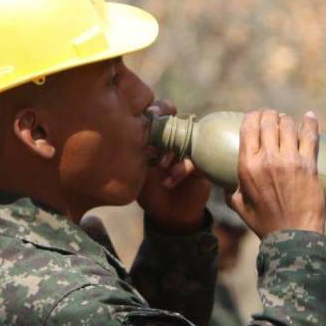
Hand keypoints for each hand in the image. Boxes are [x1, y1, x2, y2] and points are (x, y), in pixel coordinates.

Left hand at [138, 100, 210, 232]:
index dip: (156, 111)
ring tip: (161, 165)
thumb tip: (126, 140)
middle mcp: (175, 143)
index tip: (148, 113)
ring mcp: (188, 154)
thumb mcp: (137, 173)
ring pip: (185, 141)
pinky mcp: (200, 168)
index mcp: (159, 139)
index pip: (159, 116)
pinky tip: (168, 181)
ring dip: (171, 152)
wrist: (169, 214)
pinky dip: (180, 170)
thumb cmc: (149, 192)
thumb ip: (134, 156)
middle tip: (155, 134)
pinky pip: (193, 162)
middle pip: (175, 123)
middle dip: (166, 126)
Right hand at [230, 109, 324, 237]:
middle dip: (269, 115)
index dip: (252, 117)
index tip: (254, 116)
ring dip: (286, 119)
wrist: (292, 233)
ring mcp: (290, 160)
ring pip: (288, 126)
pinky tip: (309, 116)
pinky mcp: (309, 164)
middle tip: (271, 117)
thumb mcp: (237, 204)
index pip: (248, 128)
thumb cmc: (262, 221)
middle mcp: (267, 159)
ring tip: (286, 121)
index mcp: (247, 166)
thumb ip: (230, 189)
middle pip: (269, 123)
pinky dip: (311, 123)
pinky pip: (311, 136)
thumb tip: (226, 182)